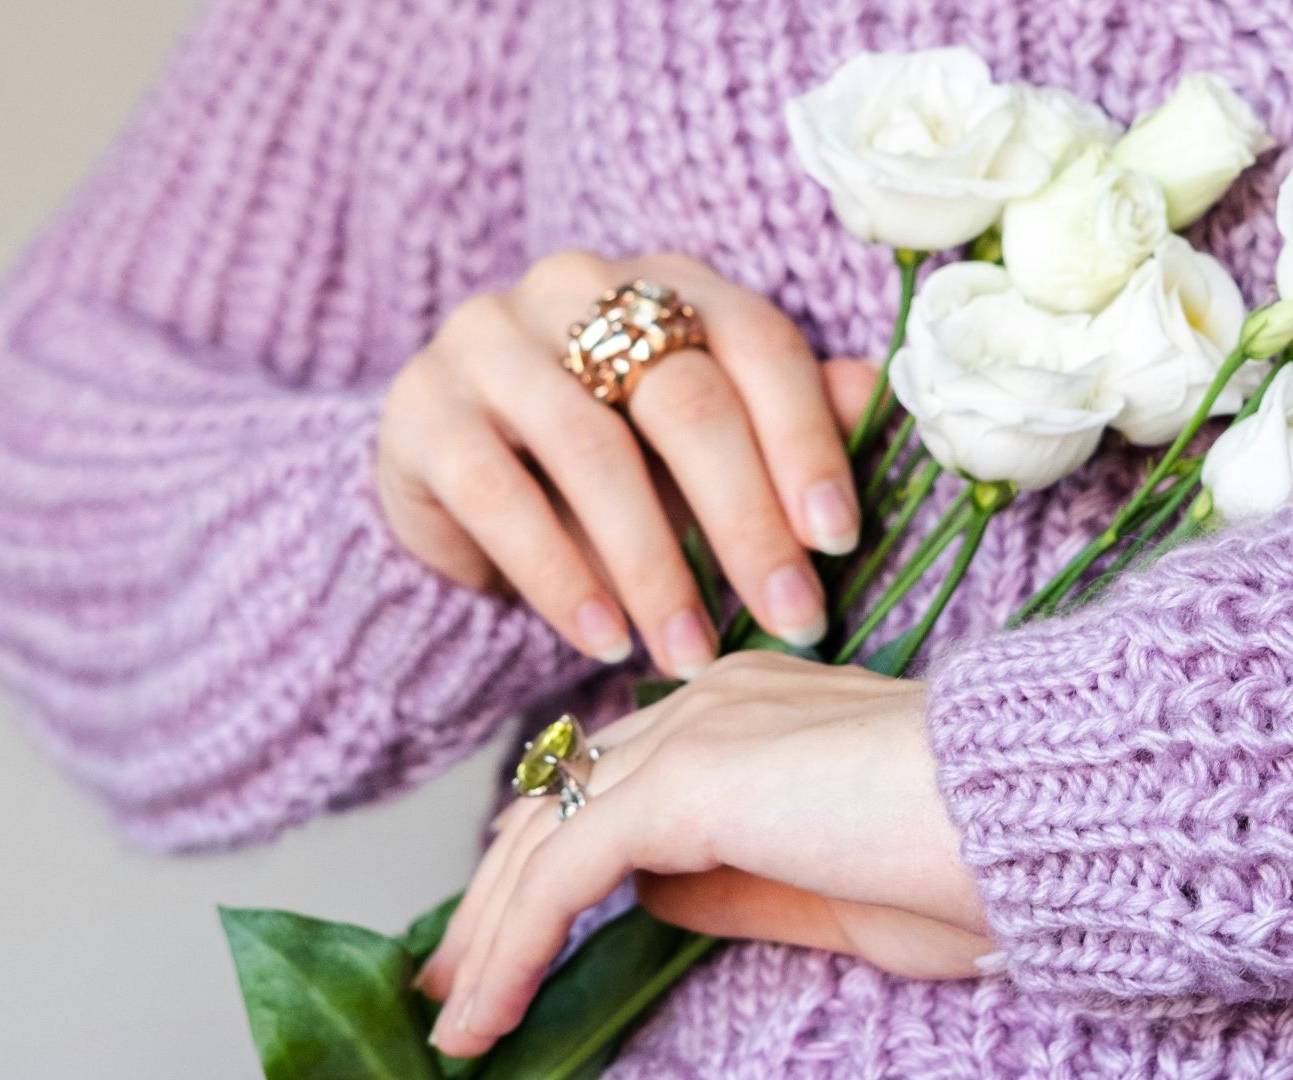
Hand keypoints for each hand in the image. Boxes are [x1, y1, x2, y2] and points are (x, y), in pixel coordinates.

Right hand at [377, 251, 876, 676]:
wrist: (459, 485)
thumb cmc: (615, 465)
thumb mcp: (705, 448)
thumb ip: (784, 422)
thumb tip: (871, 401)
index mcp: (669, 282)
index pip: (757, 343)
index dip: (805, 441)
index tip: (839, 540)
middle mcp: (576, 287)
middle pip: (683, 397)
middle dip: (746, 522)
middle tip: (791, 620)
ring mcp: (488, 340)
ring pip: (592, 450)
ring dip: (654, 567)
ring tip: (692, 654)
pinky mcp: (421, 410)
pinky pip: (497, 496)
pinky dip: (560, 577)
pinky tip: (604, 640)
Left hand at [415, 653, 991, 1058]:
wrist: (1032, 819)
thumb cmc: (969, 859)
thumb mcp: (827, 892)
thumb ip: (729, 884)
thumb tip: (648, 897)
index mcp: (747, 710)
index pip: (612, 778)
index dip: (548, 858)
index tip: (505, 938)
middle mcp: (708, 701)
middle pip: (560, 797)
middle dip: (494, 896)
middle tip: (451, 985)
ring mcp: (695, 729)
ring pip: (547, 831)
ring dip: (489, 930)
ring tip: (458, 1019)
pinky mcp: (687, 780)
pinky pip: (564, 869)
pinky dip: (513, 943)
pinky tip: (489, 1012)